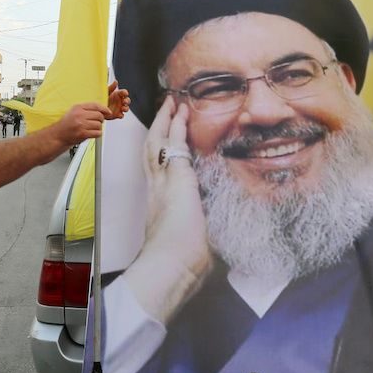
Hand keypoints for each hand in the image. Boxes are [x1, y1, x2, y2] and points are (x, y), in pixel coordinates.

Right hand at [54, 102, 111, 145]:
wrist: (59, 135)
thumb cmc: (67, 124)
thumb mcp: (74, 111)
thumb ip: (87, 109)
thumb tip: (102, 110)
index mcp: (78, 107)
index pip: (95, 105)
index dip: (104, 108)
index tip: (108, 112)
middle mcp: (79, 115)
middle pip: (99, 115)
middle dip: (100, 120)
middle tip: (96, 122)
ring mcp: (81, 124)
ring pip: (99, 125)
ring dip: (98, 128)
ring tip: (91, 128)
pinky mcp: (83, 134)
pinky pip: (97, 133)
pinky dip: (97, 134)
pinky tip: (91, 133)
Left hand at [106, 80, 129, 119]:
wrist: (97, 108)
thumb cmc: (102, 98)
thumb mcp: (106, 92)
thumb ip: (111, 87)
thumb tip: (116, 81)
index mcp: (118, 94)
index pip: (124, 93)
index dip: (125, 93)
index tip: (125, 93)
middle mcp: (120, 101)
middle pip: (127, 100)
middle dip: (127, 101)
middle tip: (124, 101)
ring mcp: (119, 108)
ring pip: (126, 108)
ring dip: (126, 108)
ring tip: (123, 108)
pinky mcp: (117, 114)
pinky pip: (122, 115)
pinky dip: (121, 115)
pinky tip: (119, 114)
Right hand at [124, 96, 211, 323]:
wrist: (174, 267)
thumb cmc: (185, 266)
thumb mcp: (197, 247)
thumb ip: (205, 243)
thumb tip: (220, 255)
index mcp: (161, 208)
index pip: (159, 174)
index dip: (161, 156)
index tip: (166, 143)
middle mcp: (157, 192)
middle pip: (152, 152)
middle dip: (158, 130)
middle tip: (164, 112)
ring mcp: (163, 182)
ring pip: (158, 142)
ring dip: (166, 121)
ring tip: (171, 104)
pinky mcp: (177, 176)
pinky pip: (175, 143)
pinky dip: (177, 125)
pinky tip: (181, 111)